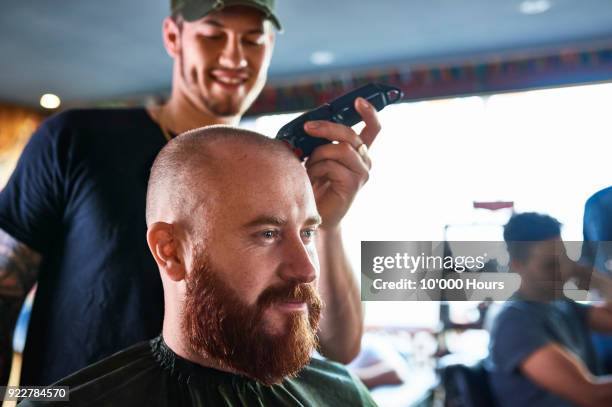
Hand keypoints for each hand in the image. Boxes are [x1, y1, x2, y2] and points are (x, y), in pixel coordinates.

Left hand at [303, 97, 380, 228]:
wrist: (317, 215)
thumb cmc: (315, 184)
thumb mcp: (318, 157)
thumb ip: (320, 142)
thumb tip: (310, 125)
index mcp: (359, 152)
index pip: (372, 128)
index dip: (369, 112)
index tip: (358, 100)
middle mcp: (364, 161)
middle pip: (350, 134)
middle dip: (326, 128)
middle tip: (307, 127)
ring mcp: (362, 173)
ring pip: (340, 149)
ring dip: (317, 156)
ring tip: (309, 168)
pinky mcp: (354, 185)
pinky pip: (332, 166)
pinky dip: (316, 170)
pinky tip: (312, 180)